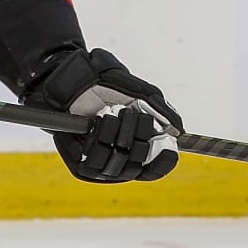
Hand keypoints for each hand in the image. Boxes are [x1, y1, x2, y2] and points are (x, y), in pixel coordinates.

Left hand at [23, 48, 181, 182]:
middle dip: (138, 135)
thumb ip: (159, 110)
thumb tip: (178, 131)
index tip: (166, 146)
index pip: (156, 169)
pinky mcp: (80, 164)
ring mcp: (100, 164)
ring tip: (108, 113)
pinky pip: (95, 162)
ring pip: (118, 165)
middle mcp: (120, 160)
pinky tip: (95, 122)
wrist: (69, 78)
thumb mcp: (137, 91)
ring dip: (118, 133)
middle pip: (140, 166)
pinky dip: (100, 137)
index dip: (163, 160)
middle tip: (128, 112)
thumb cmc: (102, 82)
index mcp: (136, 147)